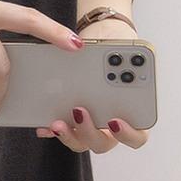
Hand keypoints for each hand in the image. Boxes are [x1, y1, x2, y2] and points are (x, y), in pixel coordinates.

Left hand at [35, 18, 150, 151]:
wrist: (100, 38)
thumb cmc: (117, 47)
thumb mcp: (122, 48)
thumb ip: (121, 57)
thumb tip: (111, 61)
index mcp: (132, 113)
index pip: (137, 136)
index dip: (128, 134)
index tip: (115, 121)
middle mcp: (110, 124)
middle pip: (102, 142)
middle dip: (89, 131)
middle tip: (78, 111)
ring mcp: (88, 124)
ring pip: (80, 141)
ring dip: (68, 134)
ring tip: (56, 122)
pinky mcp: (68, 118)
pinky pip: (59, 131)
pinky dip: (51, 129)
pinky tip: (43, 123)